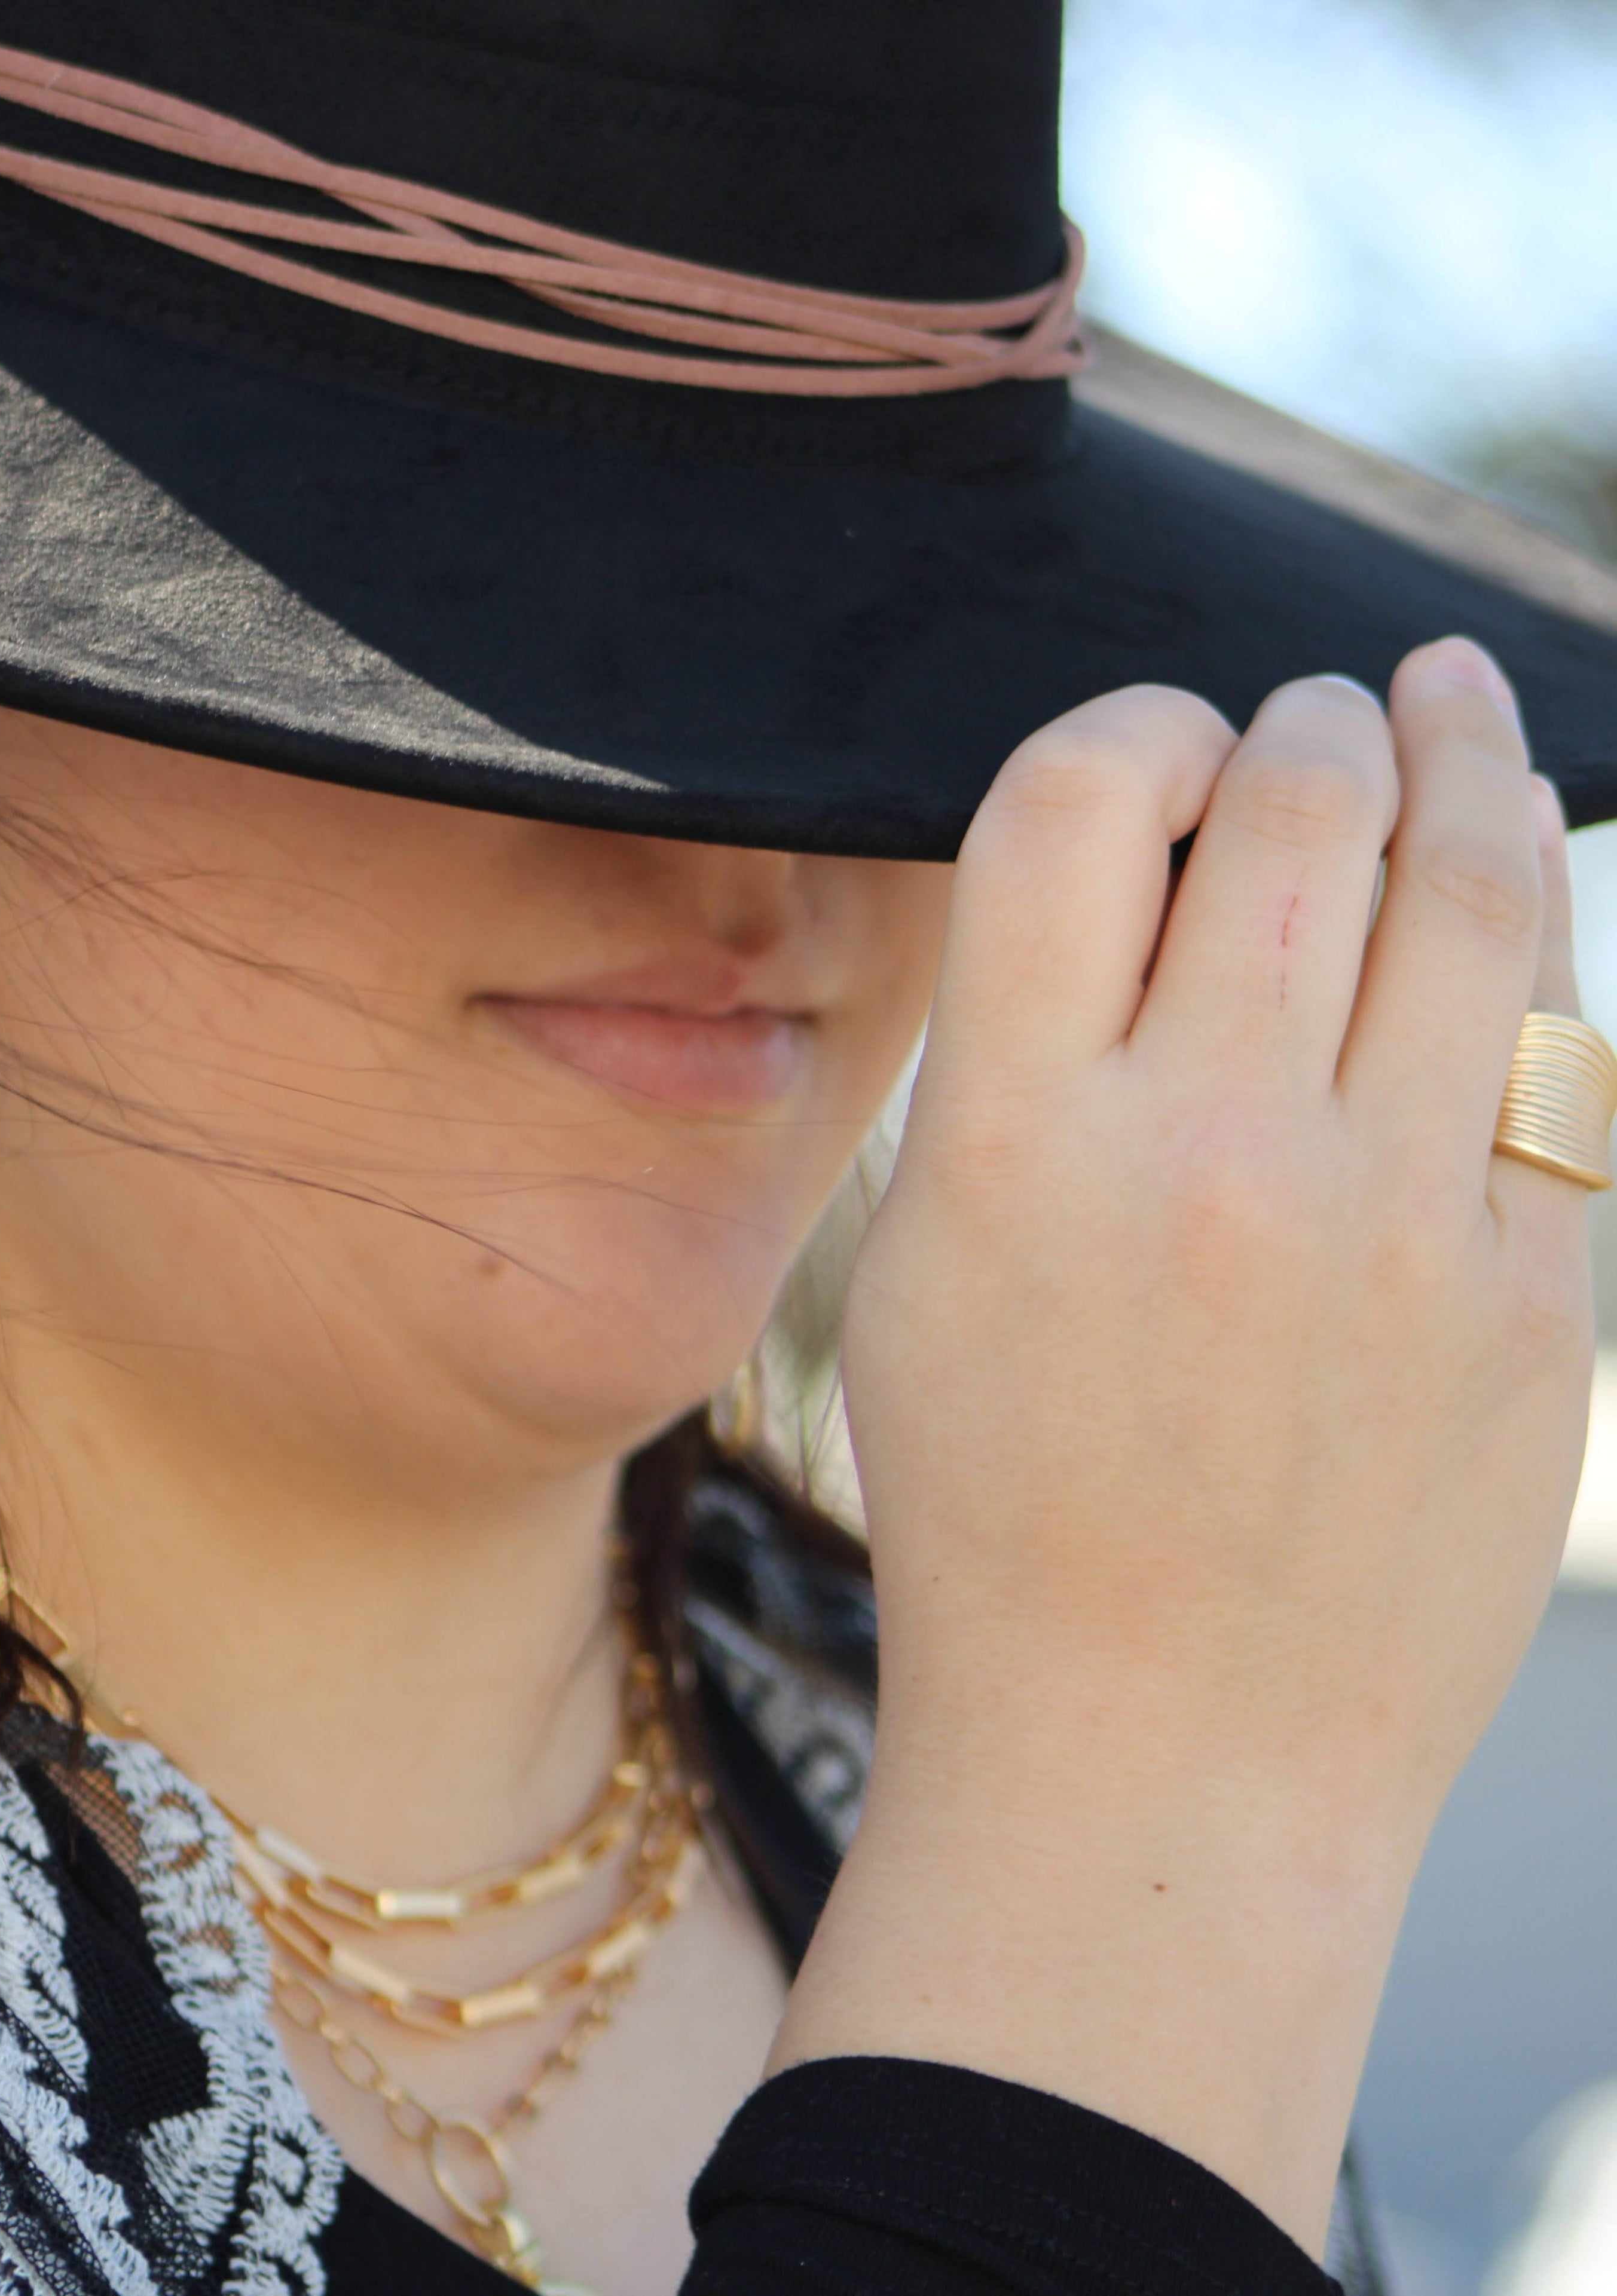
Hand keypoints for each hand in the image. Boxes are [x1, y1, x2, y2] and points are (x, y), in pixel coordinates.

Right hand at [774, 639, 1591, 2248]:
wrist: (1161, 1757)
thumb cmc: (1004, 1511)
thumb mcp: (926, 1269)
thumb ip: (1015, 1069)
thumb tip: (1142, 891)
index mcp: (1016, 1144)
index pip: (1073, 799)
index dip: (1123, 727)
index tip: (1151, 754)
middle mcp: (1213, 1155)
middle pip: (1296, 801)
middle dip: (1305, 718)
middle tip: (1314, 709)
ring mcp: (1401, 1224)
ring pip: (1474, 879)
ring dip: (1454, 752)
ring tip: (1441, 698)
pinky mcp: (1544, 1297)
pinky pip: (1562, 1043)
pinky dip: (1529, 935)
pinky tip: (1508, 891)